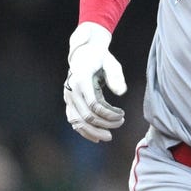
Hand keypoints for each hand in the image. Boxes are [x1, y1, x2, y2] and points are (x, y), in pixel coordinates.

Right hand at [64, 22, 125, 141]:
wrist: (84, 52)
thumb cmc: (101, 58)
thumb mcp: (112, 64)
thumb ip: (116, 77)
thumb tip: (122, 93)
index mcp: (81, 78)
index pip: (94, 104)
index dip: (109, 114)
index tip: (122, 114)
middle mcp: (71, 89)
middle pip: (86, 116)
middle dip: (105, 123)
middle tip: (120, 122)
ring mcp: (68, 97)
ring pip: (77, 121)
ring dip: (93, 131)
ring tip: (109, 136)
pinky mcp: (69, 102)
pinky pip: (73, 120)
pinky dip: (83, 131)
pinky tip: (96, 138)